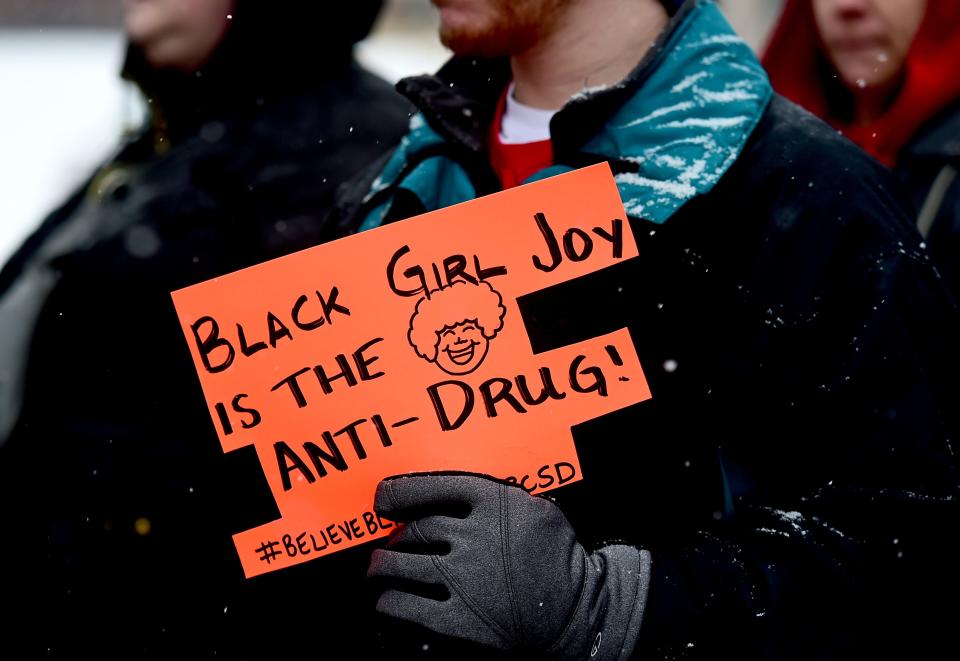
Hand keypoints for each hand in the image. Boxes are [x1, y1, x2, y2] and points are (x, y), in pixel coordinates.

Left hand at [367, 473, 650, 659]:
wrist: (579, 614)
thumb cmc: (557, 557)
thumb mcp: (536, 508)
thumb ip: (496, 496)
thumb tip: (448, 496)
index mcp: (495, 502)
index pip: (431, 487)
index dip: (399, 492)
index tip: (382, 498)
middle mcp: (475, 536)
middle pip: (415, 529)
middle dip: (397, 536)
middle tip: (391, 541)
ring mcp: (464, 579)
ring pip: (401, 565)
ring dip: (383, 566)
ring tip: (379, 568)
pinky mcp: (457, 620)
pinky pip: (406, 606)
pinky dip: (390, 602)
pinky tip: (388, 600)